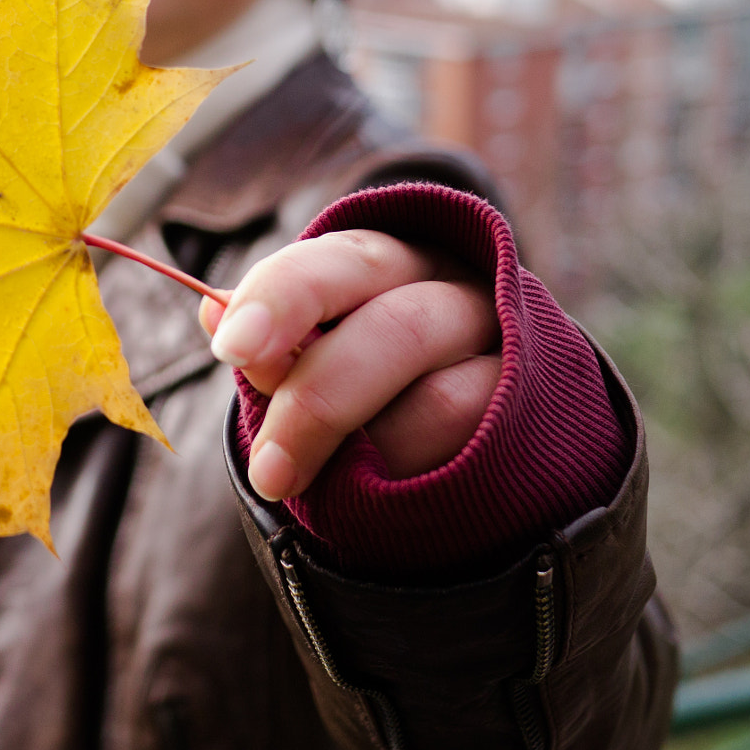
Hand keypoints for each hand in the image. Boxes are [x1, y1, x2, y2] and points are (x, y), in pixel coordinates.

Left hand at [198, 230, 501, 501]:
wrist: (473, 443)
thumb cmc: (368, 386)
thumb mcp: (314, 360)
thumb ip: (274, 346)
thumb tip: (211, 310)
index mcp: (387, 263)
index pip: (338, 261)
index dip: (282, 297)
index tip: (230, 346)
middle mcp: (457, 289)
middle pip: (394, 328)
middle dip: (320, 404)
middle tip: (270, 470)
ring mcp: (507, 350)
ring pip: (439, 400)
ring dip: (375, 456)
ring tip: (342, 484)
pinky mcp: (538, 412)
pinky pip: (477, 451)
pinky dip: (421, 475)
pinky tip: (396, 487)